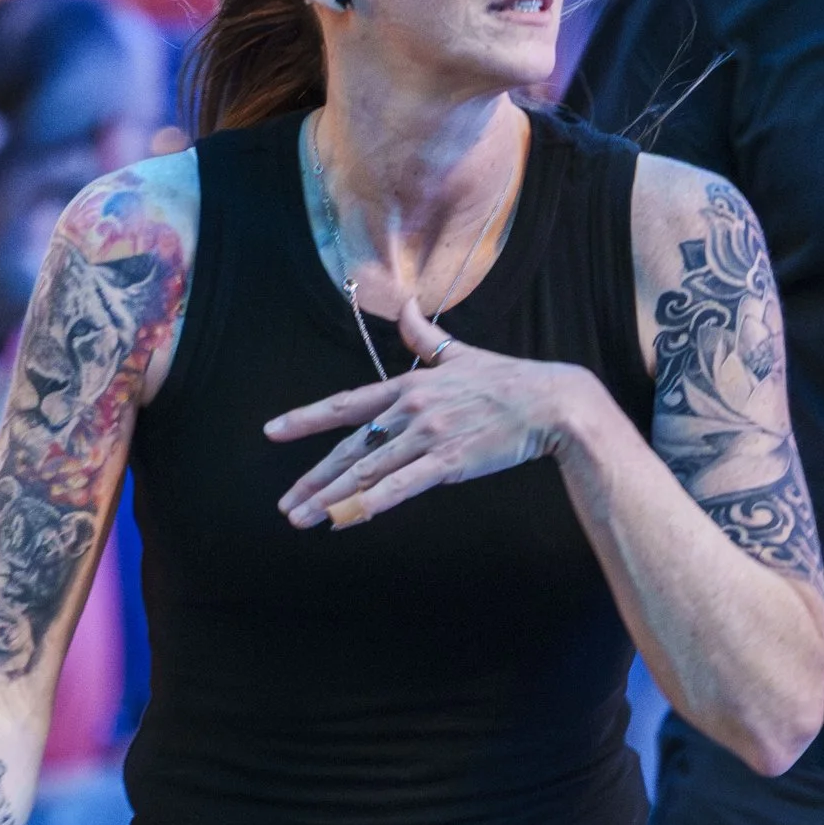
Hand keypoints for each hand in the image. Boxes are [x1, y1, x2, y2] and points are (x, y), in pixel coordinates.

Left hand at [266, 300, 589, 526]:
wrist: (550, 402)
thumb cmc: (508, 380)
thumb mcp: (460, 352)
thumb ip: (424, 336)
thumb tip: (405, 304)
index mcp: (407, 386)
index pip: (345, 404)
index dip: (306, 419)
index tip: (273, 432)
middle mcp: (409, 410)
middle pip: (350, 449)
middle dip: (314, 480)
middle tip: (286, 505)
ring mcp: (427, 436)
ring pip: (367, 472)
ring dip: (331, 499)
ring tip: (301, 520)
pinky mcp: (448, 462)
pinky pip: (400, 487)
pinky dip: (368, 505)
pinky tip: (344, 520)